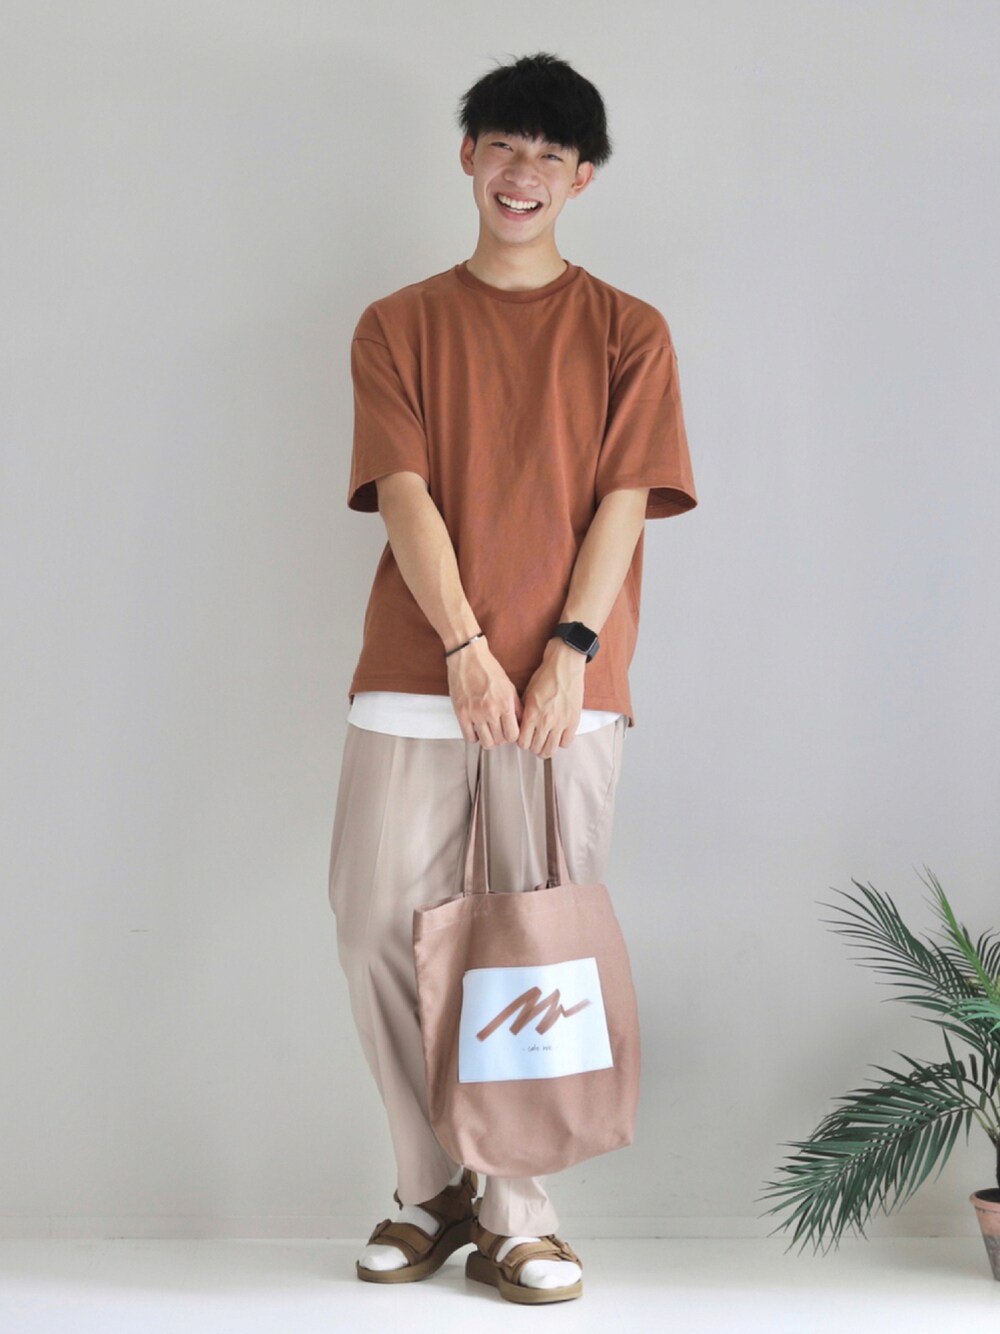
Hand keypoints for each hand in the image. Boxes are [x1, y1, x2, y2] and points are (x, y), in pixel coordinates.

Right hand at [446, 636, 521, 746]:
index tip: (509, 731)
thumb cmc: (488, 668)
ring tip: (487, 731)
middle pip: (500, 741)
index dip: (512, 735)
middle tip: (498, 731)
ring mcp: (475, 713)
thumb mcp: (509, 686)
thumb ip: (516, 707)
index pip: (513, 735)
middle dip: (501, 738)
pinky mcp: (461, 713)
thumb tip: (520, 723)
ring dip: (488, 740)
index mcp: (505, 703)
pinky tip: (476, 729)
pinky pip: (469, 737)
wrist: (468, 656)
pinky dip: (474, 737)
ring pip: (486, 742)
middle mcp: (491, 710)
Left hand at [517, 639, 585, 757]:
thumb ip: (523, 713)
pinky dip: (561, 742)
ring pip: (551, 750)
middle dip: (533, 747)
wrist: (564, 666)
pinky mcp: (573, 721)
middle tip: (534, 742)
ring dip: (546, 749)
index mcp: (532, 714)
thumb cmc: (545, 676)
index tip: (524, 739)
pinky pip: (566, 742)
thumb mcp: (527, 694)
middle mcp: (546, 721)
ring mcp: (561, 722)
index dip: (522, 743)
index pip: (523, 742)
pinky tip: (558, 735)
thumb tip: (519, 726)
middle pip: (536, 749)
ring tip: (545, 743)